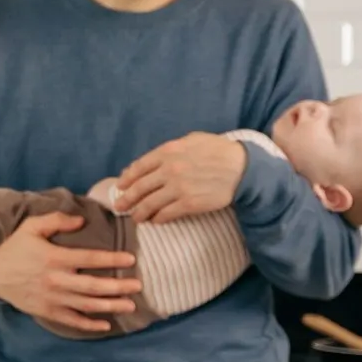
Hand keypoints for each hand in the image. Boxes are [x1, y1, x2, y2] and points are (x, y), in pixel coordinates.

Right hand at [0, 211, 140, 334]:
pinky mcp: (47, 312)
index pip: (90, 258)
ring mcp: (52, 299)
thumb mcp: (32, 227)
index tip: (130, 259)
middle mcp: (56, 280)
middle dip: (118, 286)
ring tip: (129, 305)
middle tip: (138, 285)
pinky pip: (72, 321)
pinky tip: (106, 324)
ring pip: (87, 305)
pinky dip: (89, 325)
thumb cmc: (16, 248)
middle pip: (94, 285)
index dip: (112, 259)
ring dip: (110, 306)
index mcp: (55, 257)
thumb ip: (57, 220)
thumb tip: (81, 221)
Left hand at [113, 134, 247, 223]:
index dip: (126, 179)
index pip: (138, 167)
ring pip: (149, 204)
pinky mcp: (189, 203)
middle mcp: (169, 169)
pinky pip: (166, 214)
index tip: (120, 186)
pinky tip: (155, 220)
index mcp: (168, 151)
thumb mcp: (191, 140)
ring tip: (136, 217)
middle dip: (126, 199)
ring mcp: (178, 188)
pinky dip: (157, 219)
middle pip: (140, 188)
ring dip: (139, 213)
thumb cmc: (217, 150)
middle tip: (119, 207)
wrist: (241, 167)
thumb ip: (169, 149)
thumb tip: (147, 163)